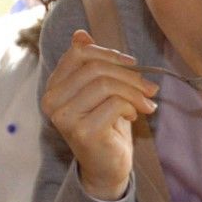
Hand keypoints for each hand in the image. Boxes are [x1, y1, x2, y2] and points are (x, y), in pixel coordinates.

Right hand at [40, 30, 157, 199]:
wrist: (107, 167)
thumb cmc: (105, 125)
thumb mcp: (100, 91)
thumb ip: (90, 64)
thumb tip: (80, 34)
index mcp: (54, 86)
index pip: (79, 53)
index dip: (110, 53)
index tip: (133, 65)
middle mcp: (51, 101)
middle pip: (95, 68)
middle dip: (129, 75)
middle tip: (150, 87)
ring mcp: (64, 117)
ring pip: (106, 84)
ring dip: (134, 92)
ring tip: (147, 104)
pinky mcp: (82, 132)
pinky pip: (114, 104)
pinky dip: (131, 107)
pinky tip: (135, 117)